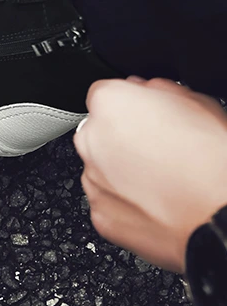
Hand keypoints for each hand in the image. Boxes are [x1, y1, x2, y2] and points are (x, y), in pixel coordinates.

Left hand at [74, 77, 226, 272]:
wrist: (221, 214)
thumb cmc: (214, 160)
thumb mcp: (197, 103)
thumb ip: (157, 91)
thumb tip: (147, 91)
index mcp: (111, 103)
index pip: (106, 94)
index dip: (131, 105)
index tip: (148, 116)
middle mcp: (92, 139)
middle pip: (99, 132)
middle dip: (122, 139)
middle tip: (160, 151)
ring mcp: (93, 179)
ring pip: (101, 168)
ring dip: (122, 171)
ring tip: (163, 180)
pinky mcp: (100, 214)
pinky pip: (108, 202)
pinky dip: (125, 203)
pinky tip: (156, 203)